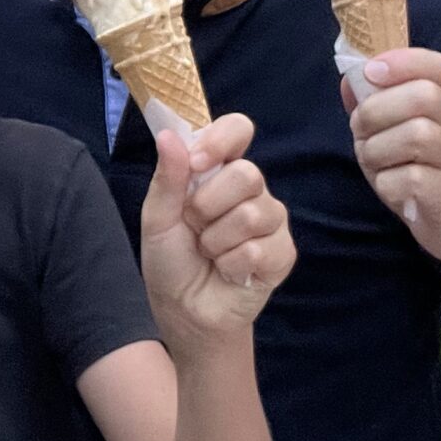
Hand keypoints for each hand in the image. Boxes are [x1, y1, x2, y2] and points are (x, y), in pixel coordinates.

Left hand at [139, 113, 290, 347]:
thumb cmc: (171, 261)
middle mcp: (250, 190)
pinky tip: (228, 271)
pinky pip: (261, 248)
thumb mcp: (158, 218)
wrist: (185, 311)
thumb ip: (167, 178)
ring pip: (253, 213)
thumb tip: (168, 135)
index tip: (198, 163)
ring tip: (210, 253)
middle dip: (208, 206)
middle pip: (248, 174)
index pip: (237, 130)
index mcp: (218, 171)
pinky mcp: (283, 252)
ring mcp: (271, 220)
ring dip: (217, 241)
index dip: (221, 141)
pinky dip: (233, 264)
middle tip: (195, 227)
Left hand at [344, 49, 440, 265]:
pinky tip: (393, 191)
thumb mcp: (397, 141)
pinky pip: (411, 179)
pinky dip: (388, 184)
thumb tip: (349, 81)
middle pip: (423, 96)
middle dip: (377, 111)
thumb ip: (376, 111)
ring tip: (376, 165)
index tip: (372, 71)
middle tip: (361, 133)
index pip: (435, 66)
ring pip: (416, 136)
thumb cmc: (424, 181)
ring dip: (378, 150)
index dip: (403, 61)